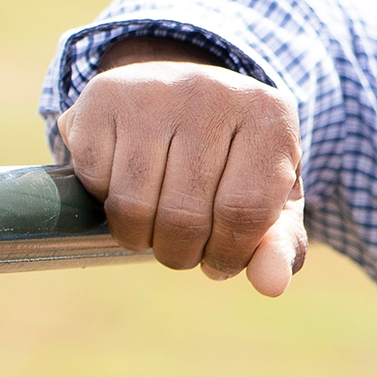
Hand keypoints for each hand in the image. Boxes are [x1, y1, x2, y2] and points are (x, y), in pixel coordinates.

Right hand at [56, 39, 306, 296]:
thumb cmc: (235, 161)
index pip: (246, 210)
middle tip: (183, 251)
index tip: (219, 262)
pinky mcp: (104, 96)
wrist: (182, 98)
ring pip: (135, 203)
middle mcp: (214, 93)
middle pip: (186, 214)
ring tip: (156, 230)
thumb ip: (280, 245)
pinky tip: (126, 188)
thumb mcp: (272, 199)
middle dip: (181, 253)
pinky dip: (106, 202)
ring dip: (140, 238)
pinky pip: (96, 181)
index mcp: (270, 116)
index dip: (228, 253)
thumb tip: (272, 285)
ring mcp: (155, 90)